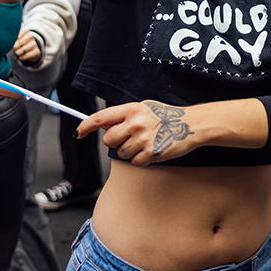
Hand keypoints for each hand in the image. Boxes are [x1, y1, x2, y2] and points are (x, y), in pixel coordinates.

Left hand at [12, 30, 41, 64]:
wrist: (29, 51)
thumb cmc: (19, 44)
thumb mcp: (15, 39)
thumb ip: (11, 38)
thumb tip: (7, 41)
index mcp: (25, 32)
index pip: (19, 33)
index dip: (14, 39)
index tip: (11, 41)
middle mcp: (31, 37)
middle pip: (21, 42)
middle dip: (15, 46)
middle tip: (14, 48)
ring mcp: (35, 44)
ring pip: (24, 49)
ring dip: (18, 52)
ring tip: (17, 53)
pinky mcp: (37, 52)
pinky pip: (27, 55)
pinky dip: (22, 57)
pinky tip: (21, 56)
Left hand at [76, 99, 197, 164]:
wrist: (191, 124)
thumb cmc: (166, 116)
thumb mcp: (144, 108)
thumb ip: (124, 115)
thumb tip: (103, 126)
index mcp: (131, 109)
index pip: (100, 118)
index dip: (85, 126)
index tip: (78, 133)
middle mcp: (135, 123)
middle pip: (108, 140)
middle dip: (115, 142)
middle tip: (130, 138)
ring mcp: (142, 138)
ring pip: (121, 153)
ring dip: (130, 152)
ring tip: (146, 142)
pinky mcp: (150, 153)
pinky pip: (134, 162)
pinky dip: (142, 160)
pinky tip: (152, 150)